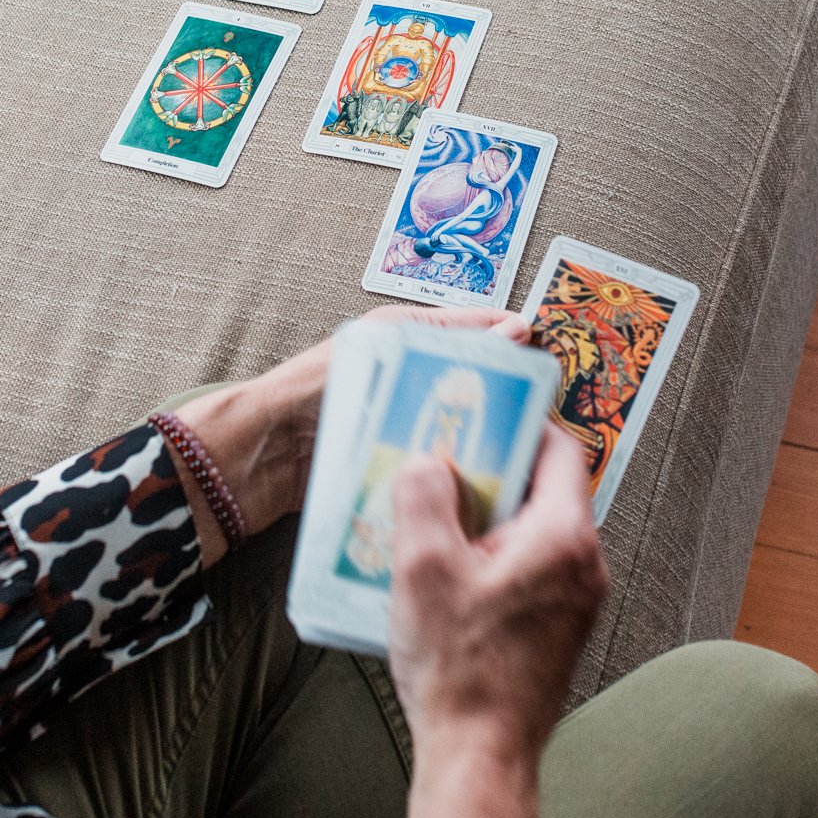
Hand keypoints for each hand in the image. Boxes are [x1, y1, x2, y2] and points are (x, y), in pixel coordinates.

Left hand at [169, 306, 531, 561]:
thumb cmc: (313, 389)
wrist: (265, 452)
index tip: (553, 374)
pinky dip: (461, 476)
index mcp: (413, 342)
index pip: (482, 340)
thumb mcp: (385, 348)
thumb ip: (450, 337)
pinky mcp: (399, 467)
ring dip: (489, 448)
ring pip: (466, 433)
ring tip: (525, 463)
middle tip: (545, 430)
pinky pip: (441, 469)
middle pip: (480, 392)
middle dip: (511, 408)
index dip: (518, 355)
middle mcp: (414, 383)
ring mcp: (408, 427)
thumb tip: (518, 329)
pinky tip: (486, 489)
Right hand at [388, 423, 607, 817]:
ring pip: (534, 532)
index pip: (560, 449)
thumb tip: (427, 463)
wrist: (480, 757)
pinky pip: (529, 570)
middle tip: (441, 463)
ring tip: (432, 519)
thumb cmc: (460, 670)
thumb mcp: (422, 567)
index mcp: (563, 537)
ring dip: (487, 518)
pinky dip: (493, 557)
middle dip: (491, 472)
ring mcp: (576, 601)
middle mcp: (584, 565)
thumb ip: (423, 497)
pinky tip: (444, 573)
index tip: (481, 411)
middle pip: (544, 489)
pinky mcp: (557, 630)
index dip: (520, 422)